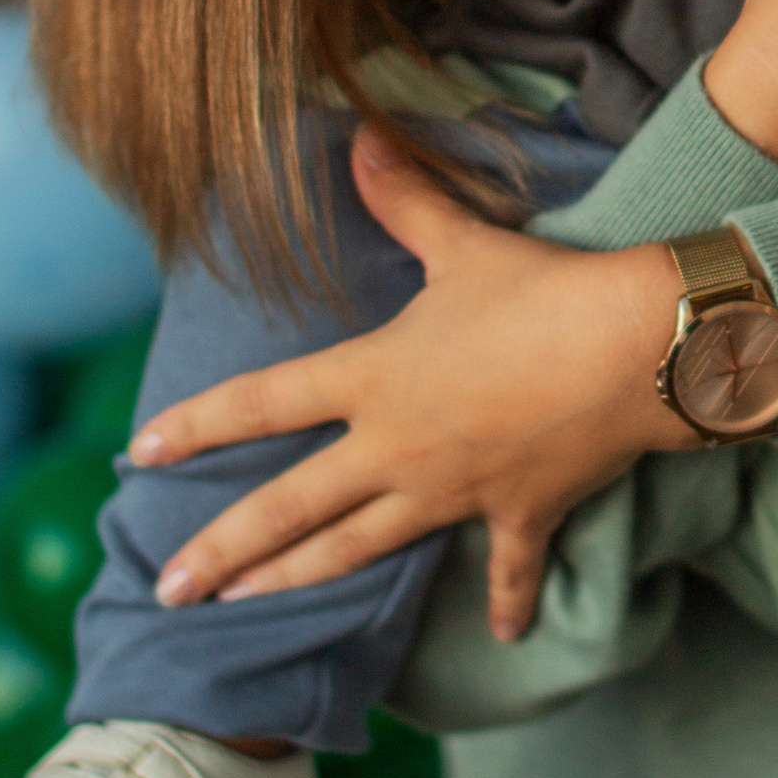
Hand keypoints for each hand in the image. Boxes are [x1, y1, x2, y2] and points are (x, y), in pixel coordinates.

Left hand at [133, 132, 684, 638]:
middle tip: (169, 591)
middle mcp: (396, 446)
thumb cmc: (543, 292)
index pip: (264, 403)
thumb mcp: (462, 241)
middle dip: (223, 551)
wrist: (636, 347)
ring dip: (300, 580)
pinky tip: (502, 638)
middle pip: (290, 507)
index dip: (198, 426)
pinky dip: (506, 602)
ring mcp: (453, 490)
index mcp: (373, 378)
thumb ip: (403, 200)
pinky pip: (508, 567)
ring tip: (249, 606)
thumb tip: (360, 139)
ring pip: (360, 548)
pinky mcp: (519, 513)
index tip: (141, 453)